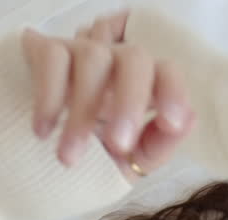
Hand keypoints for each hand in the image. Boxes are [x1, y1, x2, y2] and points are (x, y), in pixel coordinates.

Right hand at [22, 10, 195, 181]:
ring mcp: (80, 52)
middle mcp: (115, 61)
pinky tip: (43, 130)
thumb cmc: (89, 155)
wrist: (38, 161)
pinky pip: (53, 59)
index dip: (173, 92)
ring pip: (92, 58)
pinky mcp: (45, 51)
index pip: (167, 72)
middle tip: (117, 145)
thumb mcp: (127, 161)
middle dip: (130, 102)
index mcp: (142, 86)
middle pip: (134, 58)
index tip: (170, 124)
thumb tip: (189, 120)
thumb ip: (158, 145)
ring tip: (68, 156)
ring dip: (82, 113)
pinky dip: (49, 97)